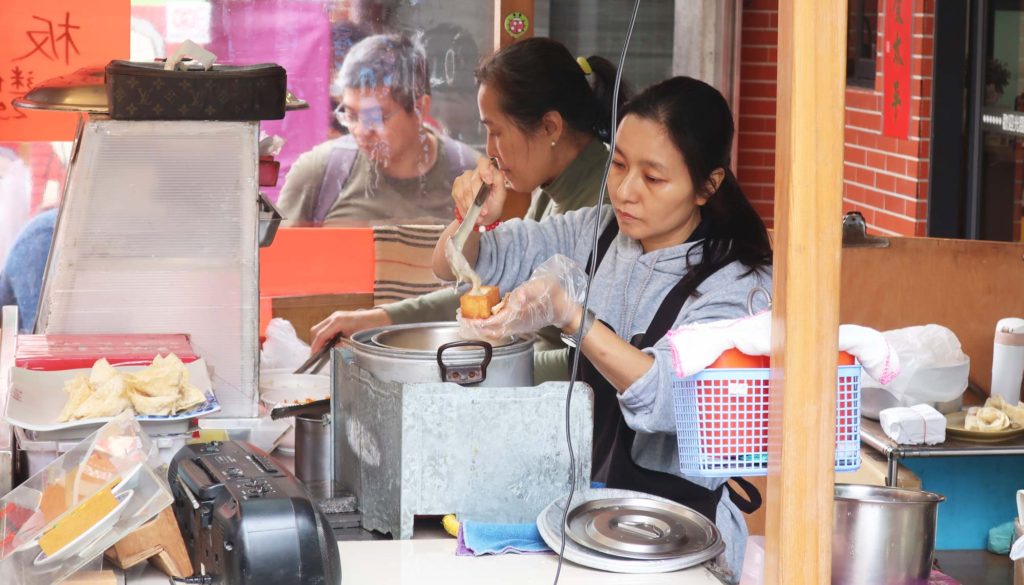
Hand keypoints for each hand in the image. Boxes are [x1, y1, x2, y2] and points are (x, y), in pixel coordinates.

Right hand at [310, 308, 390, 352]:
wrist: (378, 318)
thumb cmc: (369, 328)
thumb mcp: (355, 339)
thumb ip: (341, 344)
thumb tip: (332, 349)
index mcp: (338, 321)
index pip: (321, 335)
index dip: (316, 346)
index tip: (313, 355)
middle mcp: (334, 317)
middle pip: (316, 330)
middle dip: (315, 342)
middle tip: (317, 353)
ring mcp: (335, 316)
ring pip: (319, 328)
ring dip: (320, 339)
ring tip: (324, 349)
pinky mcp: (337, 318)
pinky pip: (326, 326)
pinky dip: (325, 335)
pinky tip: (330, 342)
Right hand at [451, 157, 506, 227]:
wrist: (484, 216)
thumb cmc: (495, 203)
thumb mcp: (501, 193)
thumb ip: (498, 180)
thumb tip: (490, 175)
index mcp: (488, 170)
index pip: (483, 161)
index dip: (484, 170)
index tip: (489, 182)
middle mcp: (475, 172)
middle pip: (473, 180)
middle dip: (478, 198)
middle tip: (484, 212)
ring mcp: (464, 179)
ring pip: (464, 189)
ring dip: (471, 205)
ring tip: (478, 216)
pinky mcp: (456, 187)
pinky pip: (458, 196)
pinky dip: (463, 207)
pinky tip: (468, 213)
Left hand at [458, 255, 586, 339]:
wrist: (563, 308)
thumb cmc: (553, 296)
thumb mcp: (543, 287)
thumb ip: (528, 291)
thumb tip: (514, 298)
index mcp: (520, 315)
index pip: (496, 322)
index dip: (481, 323)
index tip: (468, 319)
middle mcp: (516, 323)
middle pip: (491, 330)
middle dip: (475, 327)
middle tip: (461, 319)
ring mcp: (516, 325)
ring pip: (494, 331)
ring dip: (479, 327)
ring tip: (466, 319)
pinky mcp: (516, 323)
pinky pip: (498, 327)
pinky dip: (486, 325)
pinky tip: (479, 318)